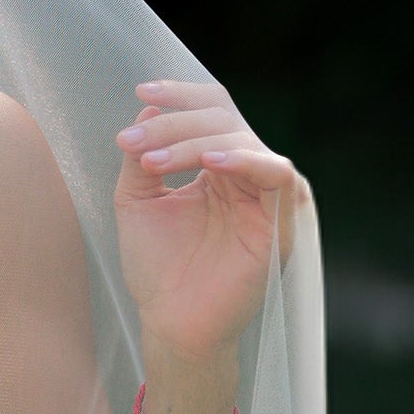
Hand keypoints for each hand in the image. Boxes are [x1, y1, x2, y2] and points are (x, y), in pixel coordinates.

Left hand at [111, 79, 301, 384]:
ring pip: (243, 139)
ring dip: (194, 142)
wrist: (172, 322)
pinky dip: (243, 159)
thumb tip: (147, 109)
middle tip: (134, 142)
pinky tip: (208, 165)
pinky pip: (275, 173)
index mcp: (216, 167)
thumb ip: (142, 156)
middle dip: (175, 123)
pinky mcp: (279, 221)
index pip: (211, 111)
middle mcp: (244, 176)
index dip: (181, 95)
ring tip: (153, 162)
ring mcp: (264, 196)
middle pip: (224, 118)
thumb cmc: (158, 267)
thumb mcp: (137, 200)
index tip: (142, 91)